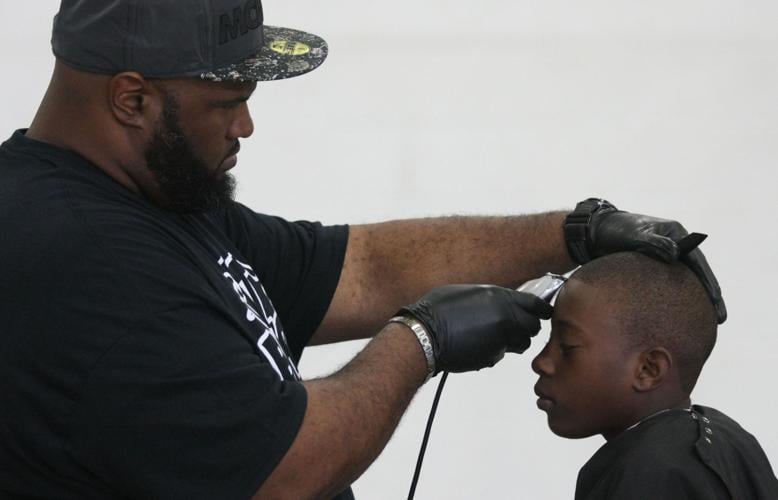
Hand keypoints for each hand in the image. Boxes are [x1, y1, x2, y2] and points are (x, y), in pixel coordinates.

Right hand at [399, 285, 552, 373]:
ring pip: (521, 343)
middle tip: (515, 326)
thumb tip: (497, 302)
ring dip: (513, 341)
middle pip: (533, 326)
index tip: (542, 312)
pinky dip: (494, 351)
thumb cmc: (437, 310)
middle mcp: (505, 318)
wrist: (424, 336)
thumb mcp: (467, 293)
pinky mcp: (492, 357)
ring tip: (494, 337)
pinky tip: (477, 345)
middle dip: (526, 327)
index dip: (540, 309)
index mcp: (500, 298)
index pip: (535, 304)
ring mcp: (500, 339)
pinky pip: (501, 354)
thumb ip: (489, 299)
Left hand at [588, 209, 726, 322]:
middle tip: (719, 318)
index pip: (697, 260)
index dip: (708, 281)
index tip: (715, 299)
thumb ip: (653, 242)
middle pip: (696, 273)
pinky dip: (676, 300)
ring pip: (684, 281)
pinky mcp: (652, 268)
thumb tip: (675, 253)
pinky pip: (668, 286)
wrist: (591, 234)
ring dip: (695, 300)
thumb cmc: (612, 231)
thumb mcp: (632, 234)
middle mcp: (673, 244)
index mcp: (674, 233)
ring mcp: (663, 257)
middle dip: (709, 295)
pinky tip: (677, 318)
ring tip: (706, 323)